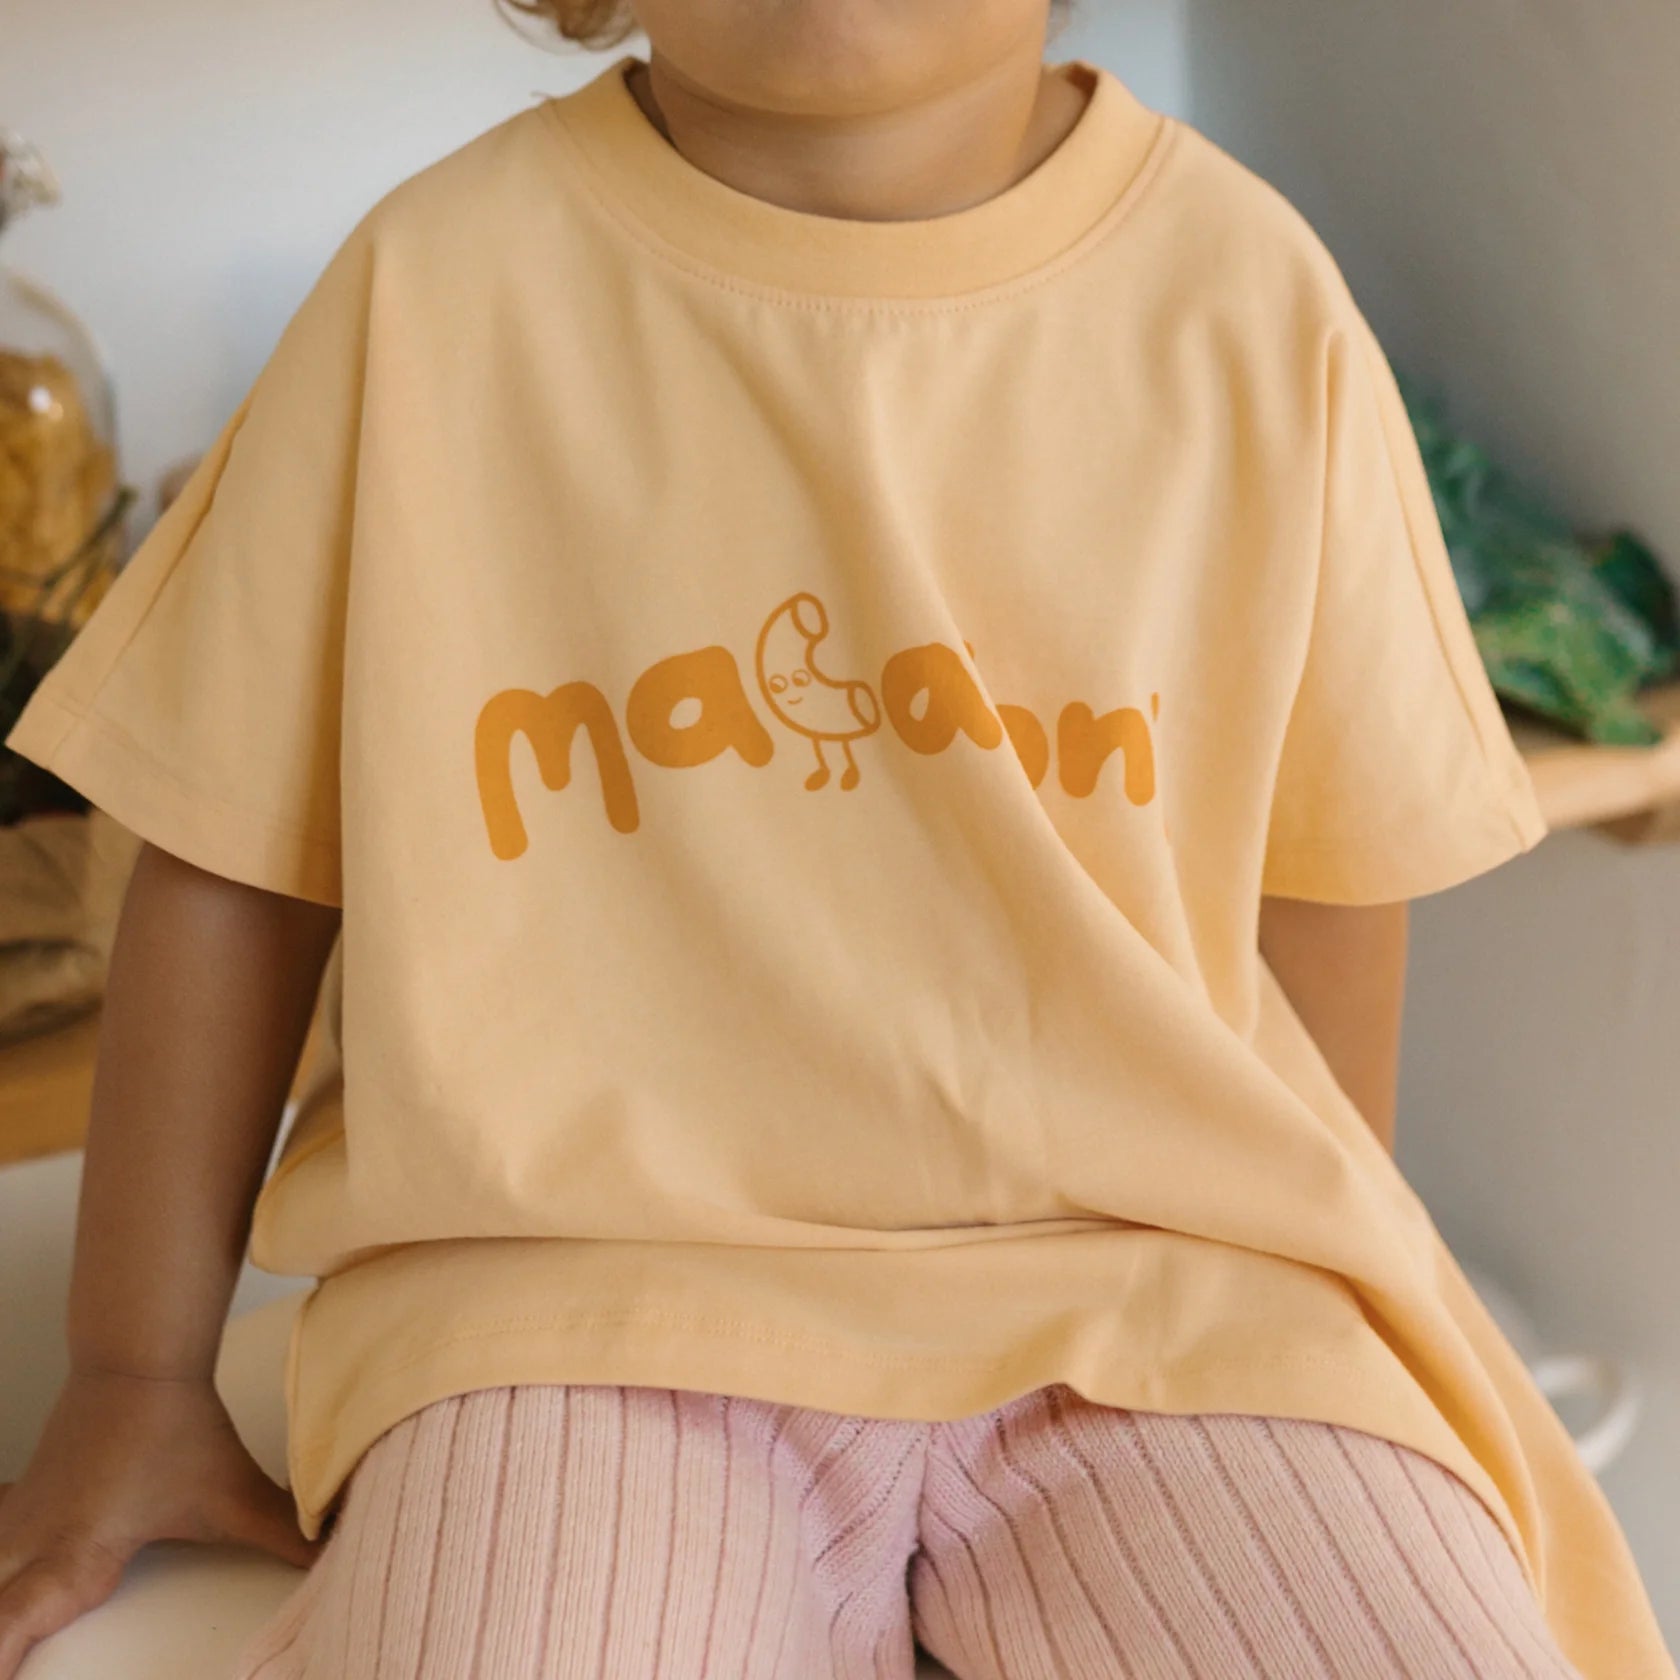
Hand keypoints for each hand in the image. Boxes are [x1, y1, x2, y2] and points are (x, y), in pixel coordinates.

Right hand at [0, 1366, 322, 1678]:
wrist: (136, 1359)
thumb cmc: (176, 1427)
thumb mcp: (233, 1494)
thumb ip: (282, 1534)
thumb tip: (332, 1556)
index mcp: (74, 1560)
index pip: (5, 1628)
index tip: (8, 1674)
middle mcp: (30, 1548)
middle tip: (19, 1657)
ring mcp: (15, 1525)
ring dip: (1, 1609)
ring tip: (18, 1630)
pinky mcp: (17, 1505)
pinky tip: (10, 1566)